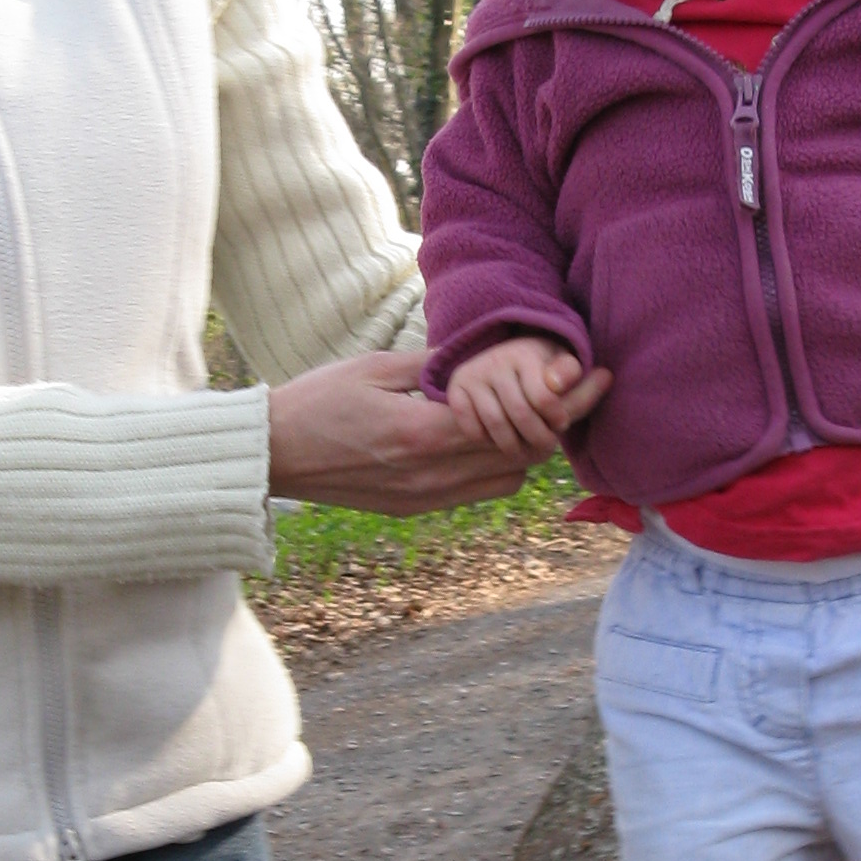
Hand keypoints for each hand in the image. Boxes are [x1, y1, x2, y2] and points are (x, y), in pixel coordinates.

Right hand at [267, 349, 562, 513]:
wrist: (271, 456)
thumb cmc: (316, 401)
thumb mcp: (376, 368)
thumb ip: (436, 365)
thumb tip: (485, 353)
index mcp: (422, 434)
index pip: (514, 422)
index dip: (559, 399)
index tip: (590, 376)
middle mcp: (431, 475)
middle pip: (522, 456)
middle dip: (552, 423)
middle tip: (570, 391)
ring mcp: (425, 497)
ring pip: (506, 480)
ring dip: (524, 447)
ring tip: (526, 411)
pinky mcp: (415, 508)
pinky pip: (476, 491)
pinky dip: (494, 465)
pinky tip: (485, 436)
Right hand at [445, 335, 609, 461]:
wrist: (497, 361)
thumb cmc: (537, 370)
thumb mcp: (560, 370)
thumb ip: (580, 380)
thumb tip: (605, 376)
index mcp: (526, 353)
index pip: (545, 398)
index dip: (557, 419)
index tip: (561, 424)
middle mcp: (497, 360)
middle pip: (522, 415)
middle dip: (538, 438)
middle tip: (545, 447)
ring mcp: (473, 375)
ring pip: (496, 425)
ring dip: (514, 446)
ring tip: (524, 450)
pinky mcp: (455, 391)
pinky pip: (472, 428)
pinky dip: (486, 440)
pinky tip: (497, 439)